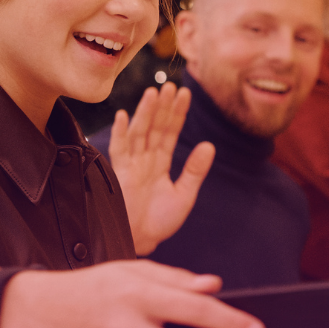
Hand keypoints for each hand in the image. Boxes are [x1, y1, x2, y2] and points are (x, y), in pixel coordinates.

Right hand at [108, 83, 213, 255]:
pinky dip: (121, 133)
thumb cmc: (160, 221)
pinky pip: (120, 149)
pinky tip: (125, 116)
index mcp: (161, 163)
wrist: (141, 241)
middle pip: (155, 127)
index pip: (171, 132)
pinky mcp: (120, 173)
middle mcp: (145, 159)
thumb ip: (195, 170)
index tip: (185, 93)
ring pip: (140, 133)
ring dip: (145, 112)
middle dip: (163, 106)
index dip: (177, 113)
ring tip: (153, 92)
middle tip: (170, 85)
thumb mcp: (184, 194)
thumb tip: (208, 145)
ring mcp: (132, 164)